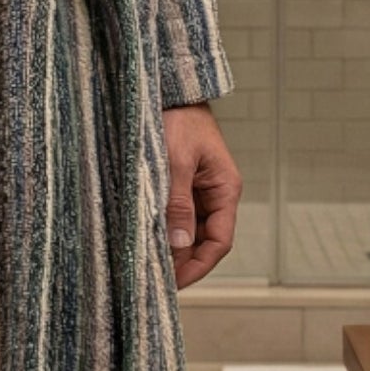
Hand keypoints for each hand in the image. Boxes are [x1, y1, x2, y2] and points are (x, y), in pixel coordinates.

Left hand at [161, 102, 239, 289]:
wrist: (169, 87)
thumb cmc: (177, 117)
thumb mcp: (175, 160)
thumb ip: (178, 202)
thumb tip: (178, 243)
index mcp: (224, 189)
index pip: (219, 242)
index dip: (198, 266)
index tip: (174, 283)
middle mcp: (215, 192)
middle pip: (203, 240)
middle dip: (182, 261)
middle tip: (154, 278)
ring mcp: (198, 187)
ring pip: (188, 228)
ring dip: (171, 245)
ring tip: (146, 262)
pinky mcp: (180, 180)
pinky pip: (175, 212)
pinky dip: (163, 226)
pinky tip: (145, 236)